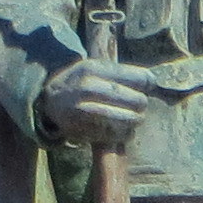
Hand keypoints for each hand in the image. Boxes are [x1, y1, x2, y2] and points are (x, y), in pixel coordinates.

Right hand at [40, 57, 157, 148]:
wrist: (50, 102)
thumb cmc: (80, 82)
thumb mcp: (94, 67)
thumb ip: (121, 72)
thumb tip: (152, 81)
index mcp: (94, 69)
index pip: (139, 78)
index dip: (148, 83)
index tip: (146, 85)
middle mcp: (89, 88)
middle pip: (138, 101)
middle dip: (141, 104)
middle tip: (137, 105)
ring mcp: (86, 111)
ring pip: (131, 119)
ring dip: (135, 120)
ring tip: (130, 117)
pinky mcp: (86, 131)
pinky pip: (120, 135)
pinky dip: (125, 133)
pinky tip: (120, 128)